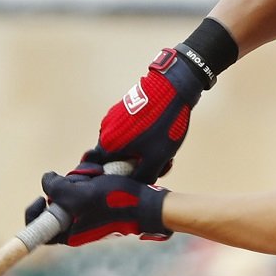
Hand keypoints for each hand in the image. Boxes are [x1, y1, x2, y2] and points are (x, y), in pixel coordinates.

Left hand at [27, 172, 169, 246]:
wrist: (148, 204)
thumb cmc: (115, 203)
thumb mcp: (80, 195)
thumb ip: (56, 188)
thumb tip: (46, 180)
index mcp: (68, 233)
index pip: (39, 229)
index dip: (34, 212)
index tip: (41, 198)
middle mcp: (75, 225)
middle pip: (56, 201)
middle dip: (66, 186)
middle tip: (81, 182)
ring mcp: (87, 212)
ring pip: (71, 190)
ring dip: (80, 179)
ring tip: (96, 177)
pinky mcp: (98, 202)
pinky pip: (85, 186)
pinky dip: (90, 178)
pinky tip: (101, 175)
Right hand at [83, 47, 206, 183]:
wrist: (172, 87)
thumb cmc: (163, 125)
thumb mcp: (157, 157)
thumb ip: (142, 176)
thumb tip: (135, 187)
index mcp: (107, 145)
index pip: (104, 171)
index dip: (121, 178)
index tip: (139, 178)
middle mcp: (105, 131)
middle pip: (117, 158)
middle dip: (138, 164)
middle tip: (160, 164)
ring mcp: (113, 118)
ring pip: (126, 144)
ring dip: (143, 150)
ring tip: (165, 150)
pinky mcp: (124, 108)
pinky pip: (130, 131)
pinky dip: (144, 137)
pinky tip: (163, 135)